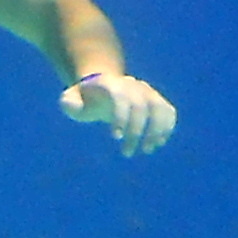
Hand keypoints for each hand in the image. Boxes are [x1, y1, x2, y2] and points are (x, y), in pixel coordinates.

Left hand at [60, 72, 177, 155]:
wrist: (104, 88)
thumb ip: (69, 103)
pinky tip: (158, 142)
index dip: (121, 116)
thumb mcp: (72, 99)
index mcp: (112, 84)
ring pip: (159, 108)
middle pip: (142, 105)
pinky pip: (168, 112)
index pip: (122, 97)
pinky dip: (167, 127)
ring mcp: (147, 92)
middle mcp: (133, 85)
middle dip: (136, 130)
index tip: (116, 138)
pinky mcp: (157, 101)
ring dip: (157, 129)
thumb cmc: (86, 99)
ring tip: (148, 149)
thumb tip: (71, 106)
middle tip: (127, 152)